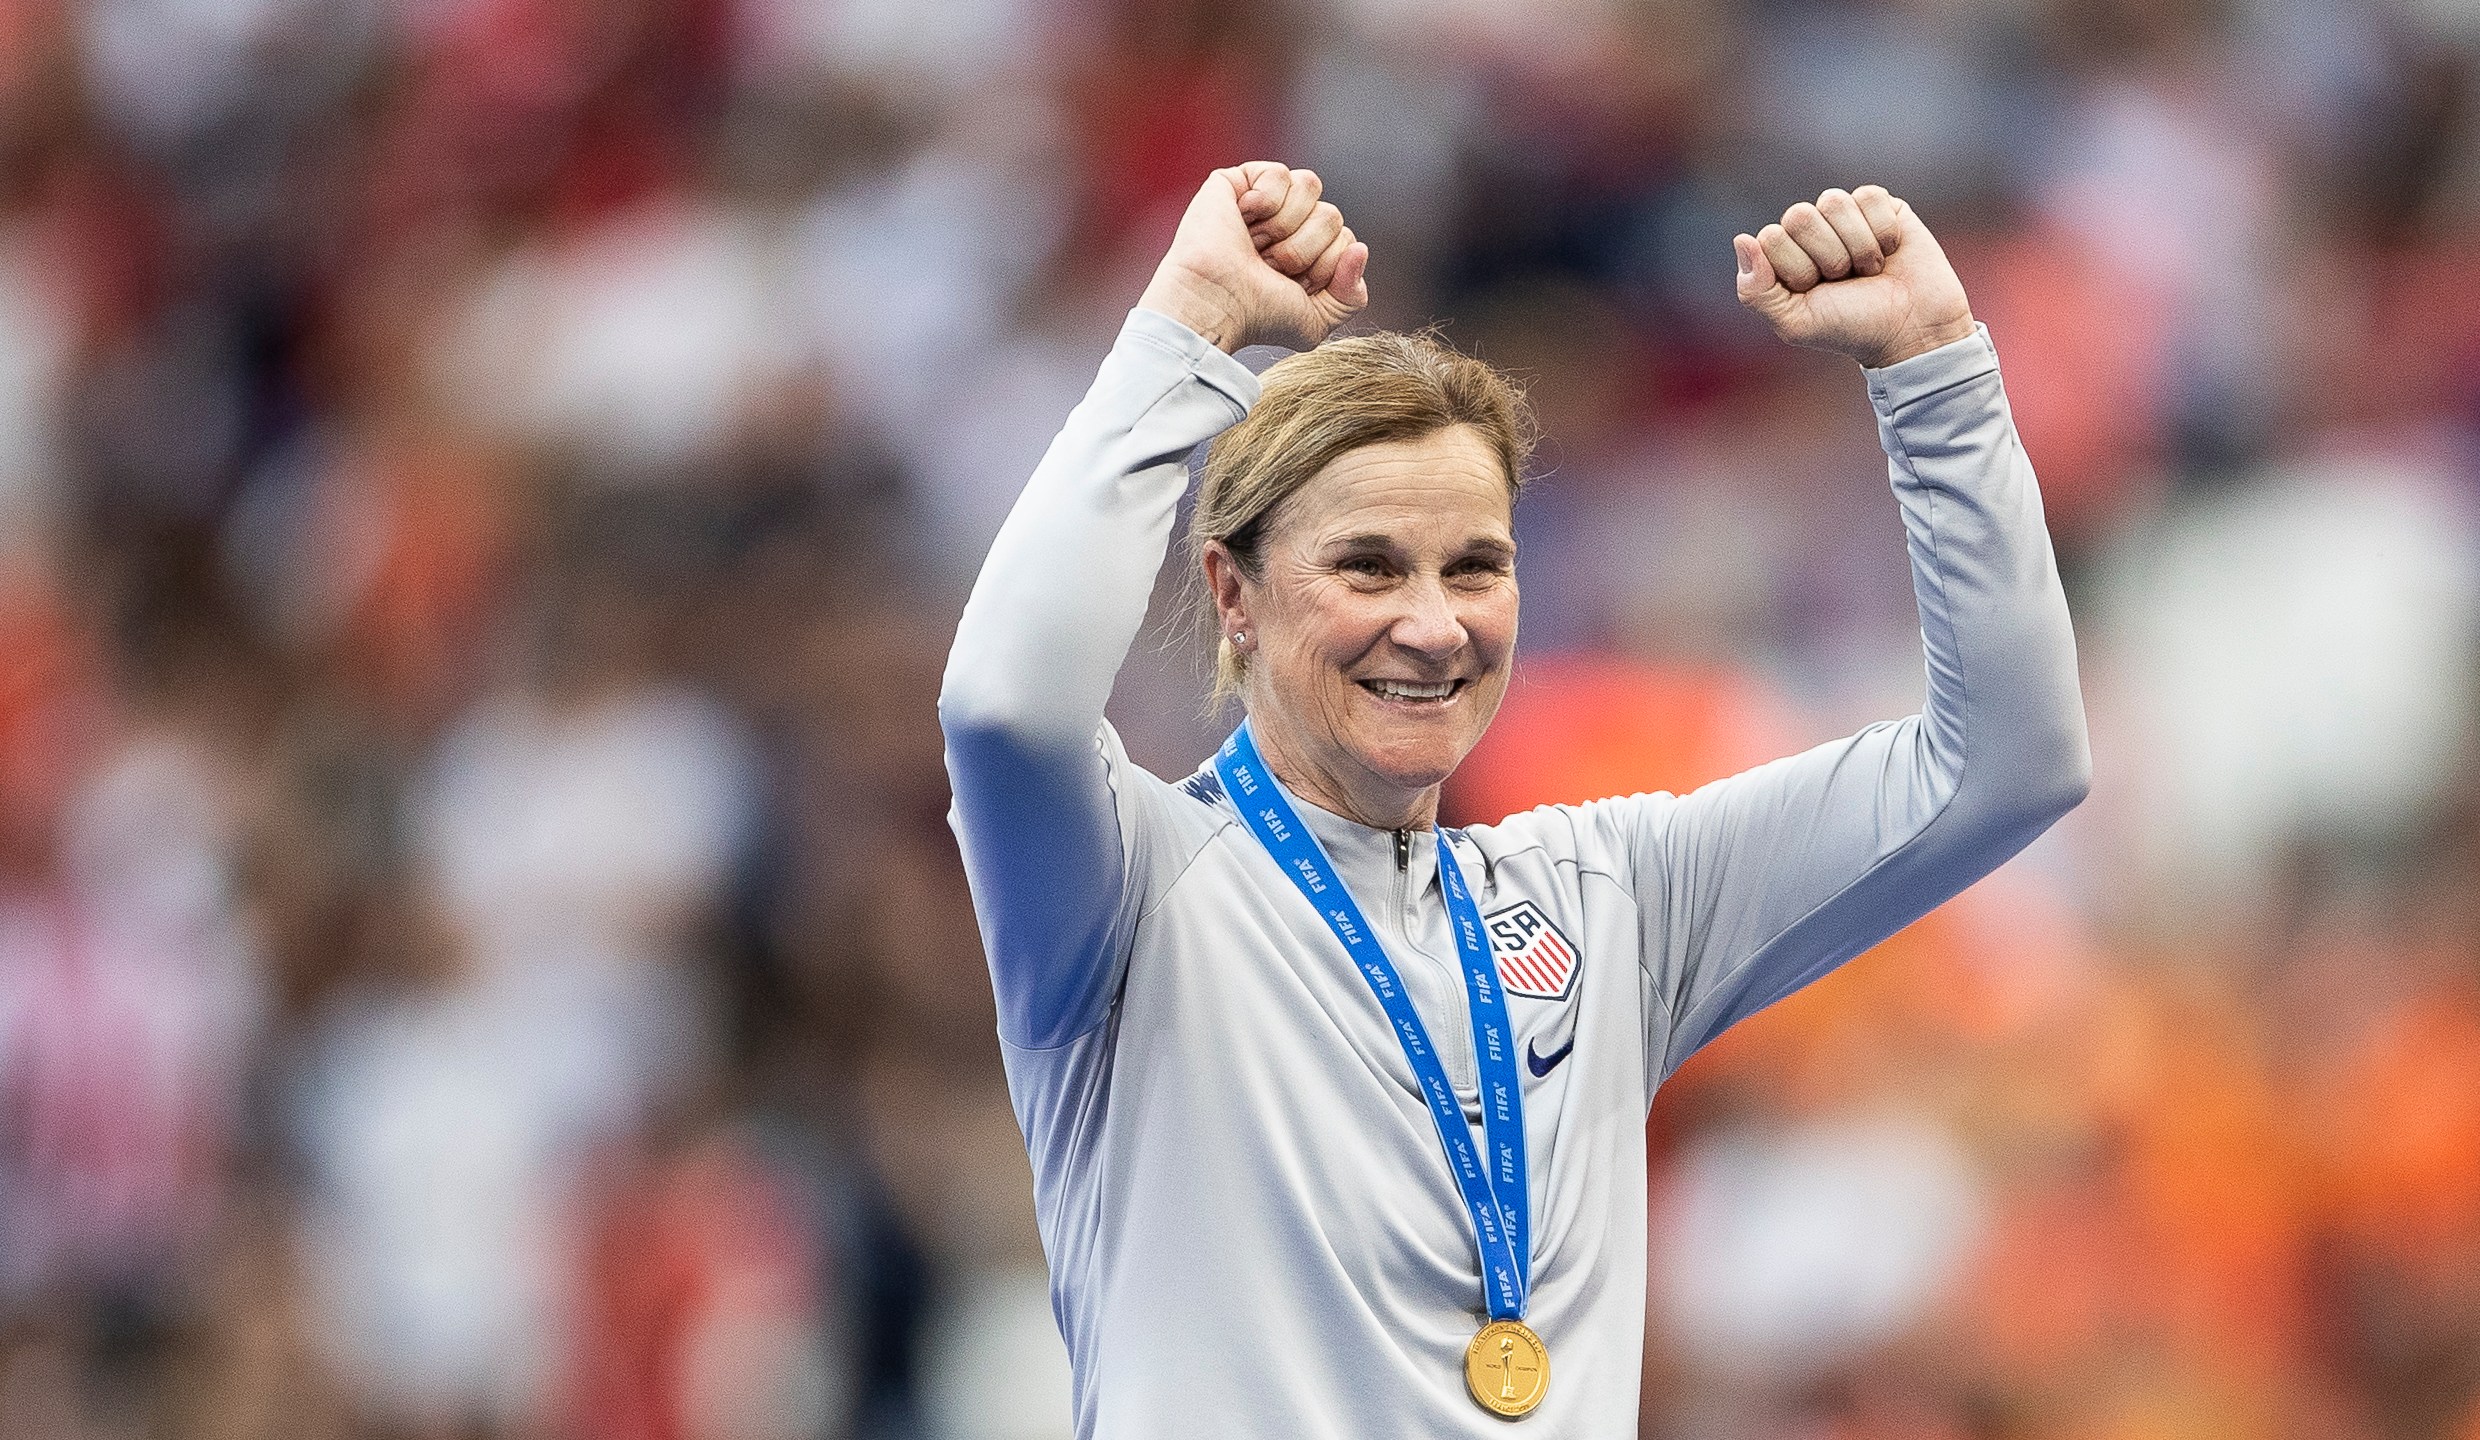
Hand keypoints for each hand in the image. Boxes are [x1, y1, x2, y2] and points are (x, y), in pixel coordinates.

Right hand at [1137, 162, 1370, 353]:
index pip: (1346, 240)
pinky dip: (1265, 201)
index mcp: (1307, 252)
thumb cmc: (1258, 317)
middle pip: (1331, 215)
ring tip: (1254, 245)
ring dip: (1285, 225)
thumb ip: (1352, 296)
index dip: (1324, 266)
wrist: (1217, 303)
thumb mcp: (1317, 322)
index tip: (1290, 284)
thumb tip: (1360, 249)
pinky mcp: (1238, 181)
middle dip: (1304, 248)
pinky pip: (1280, 173)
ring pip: (1311, 186)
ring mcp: (1264, 200)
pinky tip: (1243, 218)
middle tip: (1268, 266)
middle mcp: (1288, 224)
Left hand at [1733, 186, 1974, 369]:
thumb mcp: (1794, 322)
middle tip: (1845, 279)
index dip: (1798, 269)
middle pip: (1799, 215)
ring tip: (1869, 270)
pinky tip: (1890, 250)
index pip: (1771, 238)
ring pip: (1834, 202)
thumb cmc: (1850, 327)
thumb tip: (1742, 239)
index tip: (1818, 291)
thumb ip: (1756, 290)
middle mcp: (1810, 230)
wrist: (1911, 329)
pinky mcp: (1881, 205)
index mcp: (1782, 256)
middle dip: (1827, 256)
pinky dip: (1883, 230)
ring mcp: (1844, 216)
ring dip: (1857, 246)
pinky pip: (1869, 196)